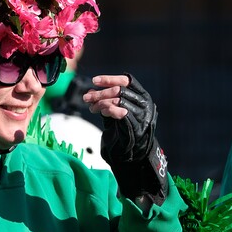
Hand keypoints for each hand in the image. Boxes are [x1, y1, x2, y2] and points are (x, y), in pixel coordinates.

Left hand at [83, 73, 166, 203]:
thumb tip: (90, 92)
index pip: (127, 81)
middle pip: (120, 90)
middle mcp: (144, 103)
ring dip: (101, 102)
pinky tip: (101, 111)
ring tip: (92, 107)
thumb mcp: (115, 111)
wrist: (134, 152)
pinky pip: (122, 113)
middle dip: (100, 93)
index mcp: (141, 95)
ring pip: (119, 100)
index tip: (94, 81)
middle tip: (86, 98)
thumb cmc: (124, 130)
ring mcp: (142, 114)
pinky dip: (110, 110)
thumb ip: (107, 101)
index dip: (110, 79)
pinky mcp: (137, 126)